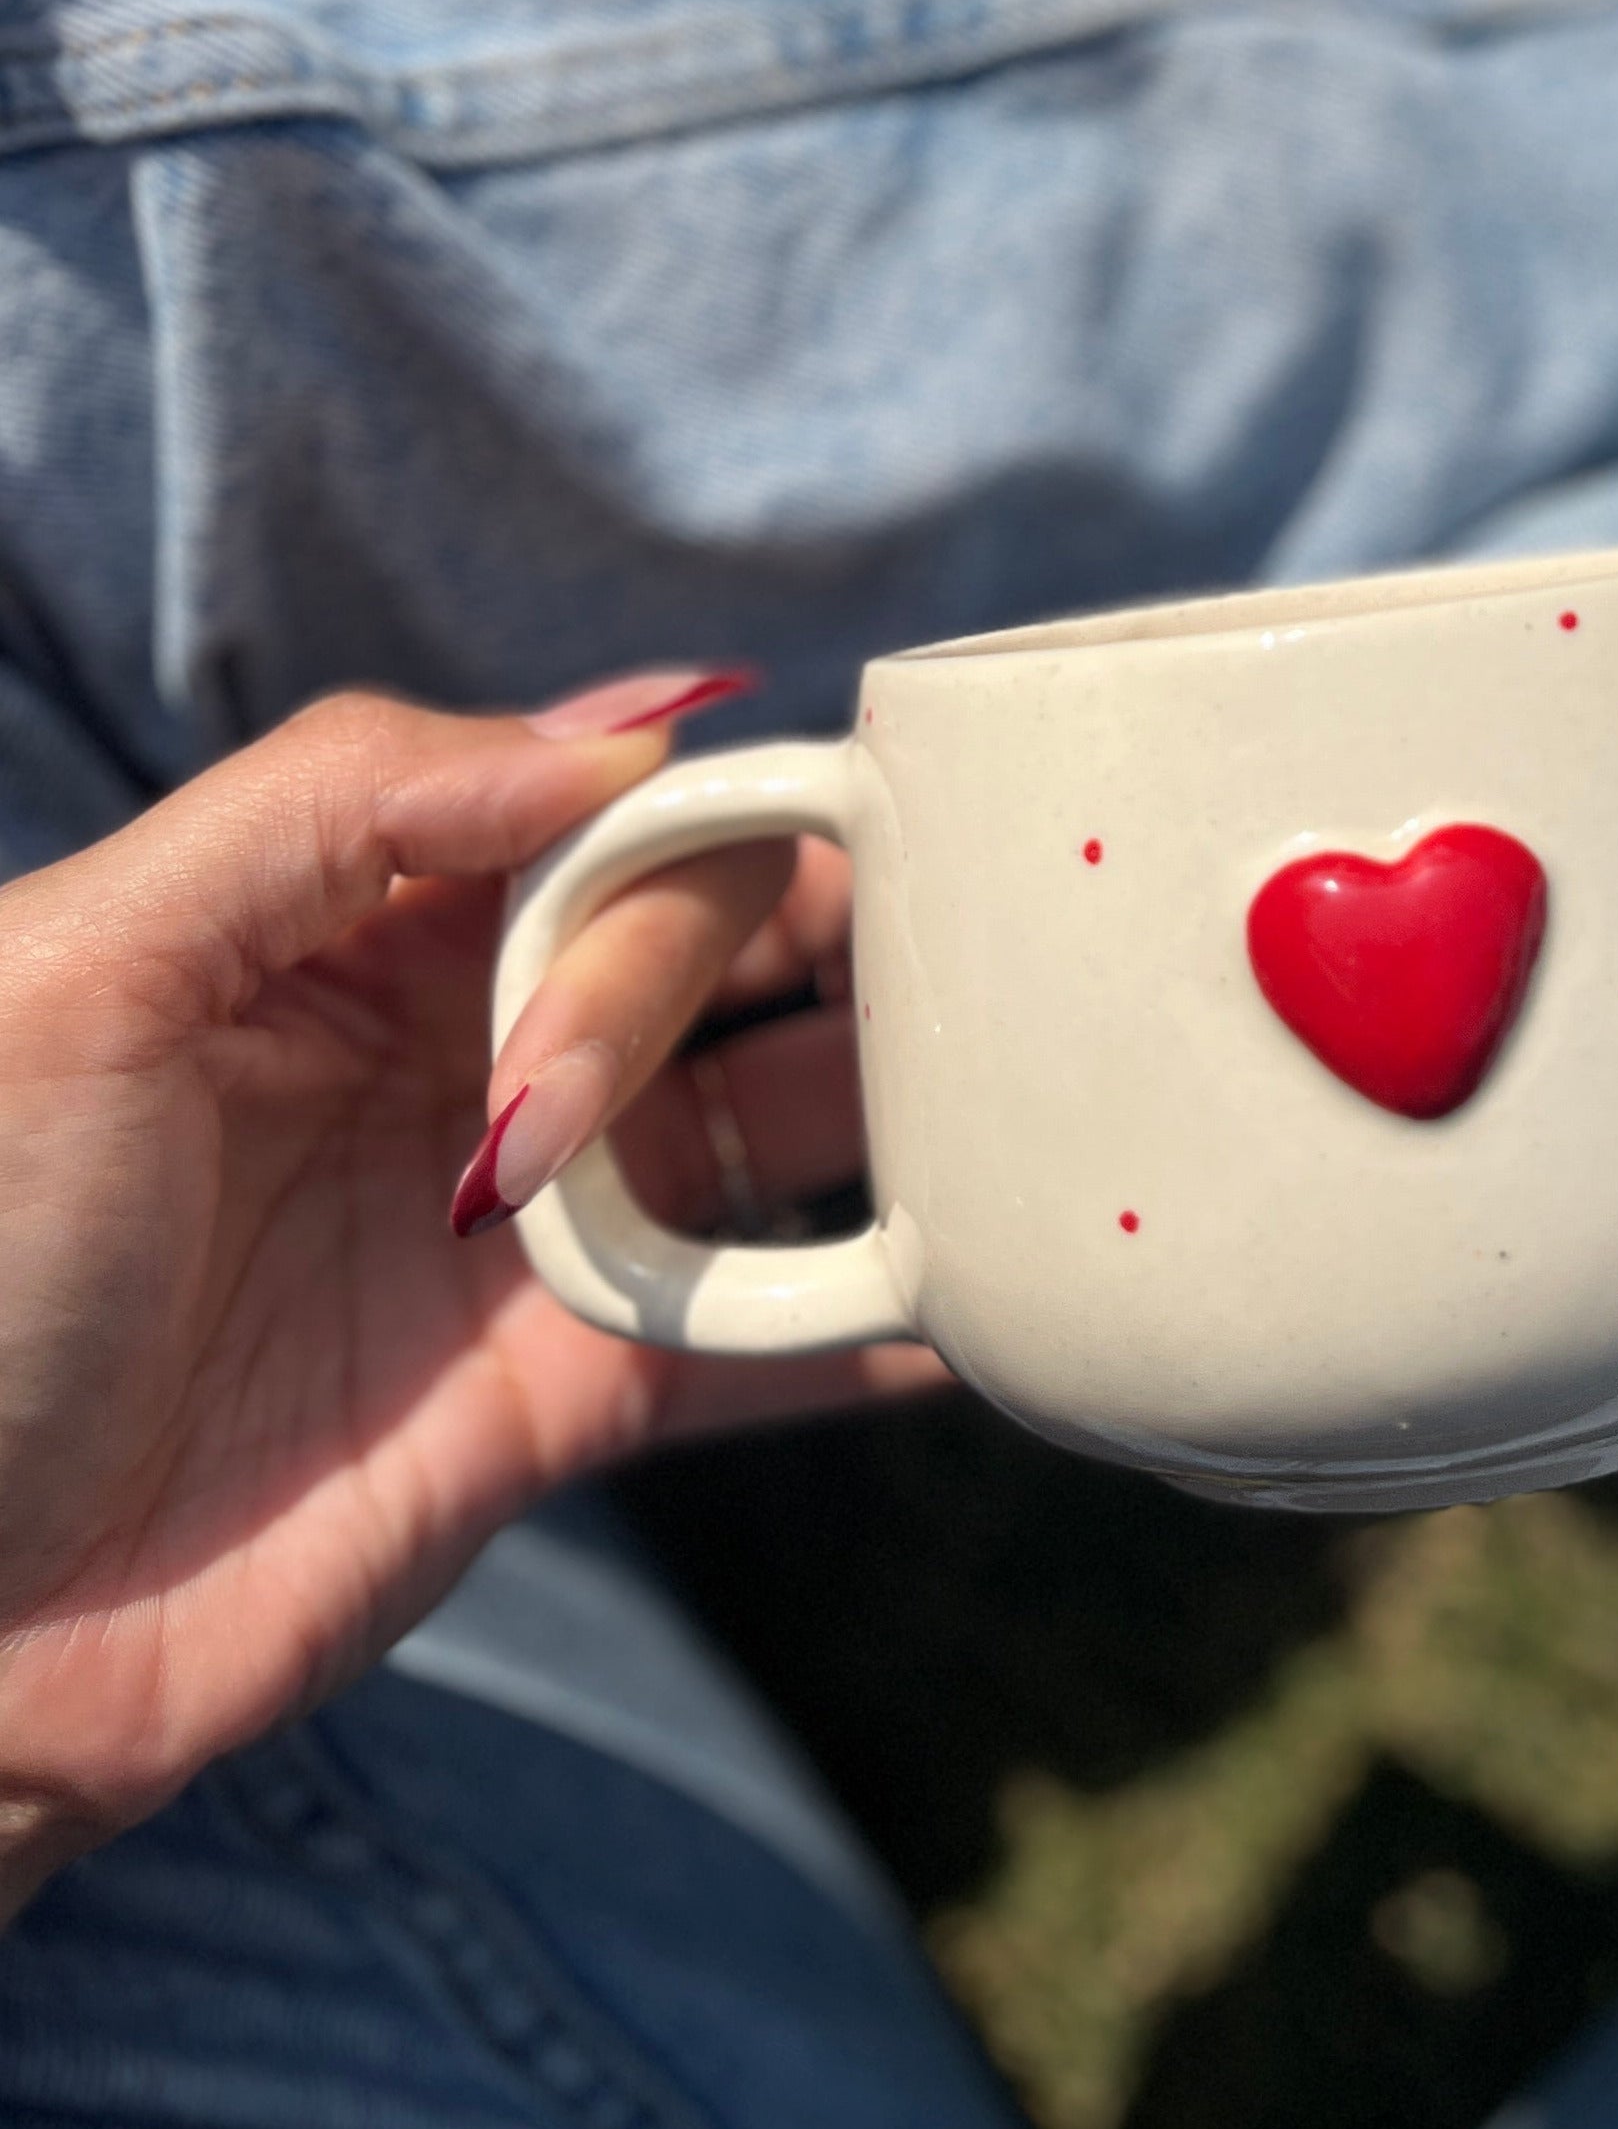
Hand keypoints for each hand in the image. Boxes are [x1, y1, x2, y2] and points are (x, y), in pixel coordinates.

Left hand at [0, 676, 939, 1921]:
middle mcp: (460, 1053)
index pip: (594, 817)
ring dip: (891, 1097)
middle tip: (671, 1074)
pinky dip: (888, 1324)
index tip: (794, 841)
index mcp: (350, 926)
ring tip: (1013, 1090)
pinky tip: (1007, 1295)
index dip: (696, 819)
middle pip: (709, 947)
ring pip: (771, 1120)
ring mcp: (529, 1229)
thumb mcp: (81, 975)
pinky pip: (768, 1339)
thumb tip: (634, 727)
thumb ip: (345, 807)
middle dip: (767, 960)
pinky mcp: (570, 1401)